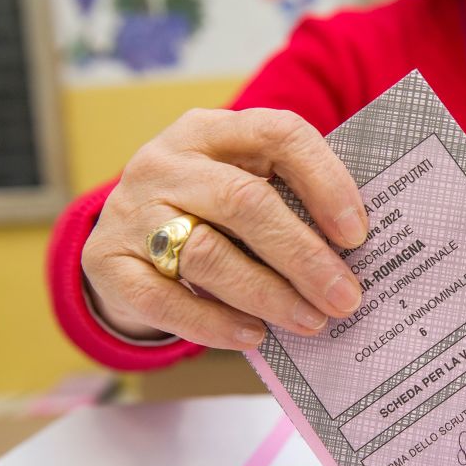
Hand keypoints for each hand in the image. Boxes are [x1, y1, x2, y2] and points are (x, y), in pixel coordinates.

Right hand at [81, 108, 368, 349]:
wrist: (125, 238)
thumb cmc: (210, 213)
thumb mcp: (245, 185)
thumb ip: (290, 202)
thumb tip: (355, 255)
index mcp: (211, 130)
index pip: (278, 135)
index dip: (324, 181)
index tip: (358, 234)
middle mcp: (166, 162)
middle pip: (244, 202)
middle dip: (303, 255)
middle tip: (345, 297)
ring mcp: (130, 211)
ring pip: (207, 254)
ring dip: (268, 294)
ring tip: (311, 321)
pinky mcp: (108, 263)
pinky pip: (163, 299)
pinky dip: (213, 323)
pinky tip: (253, 336)